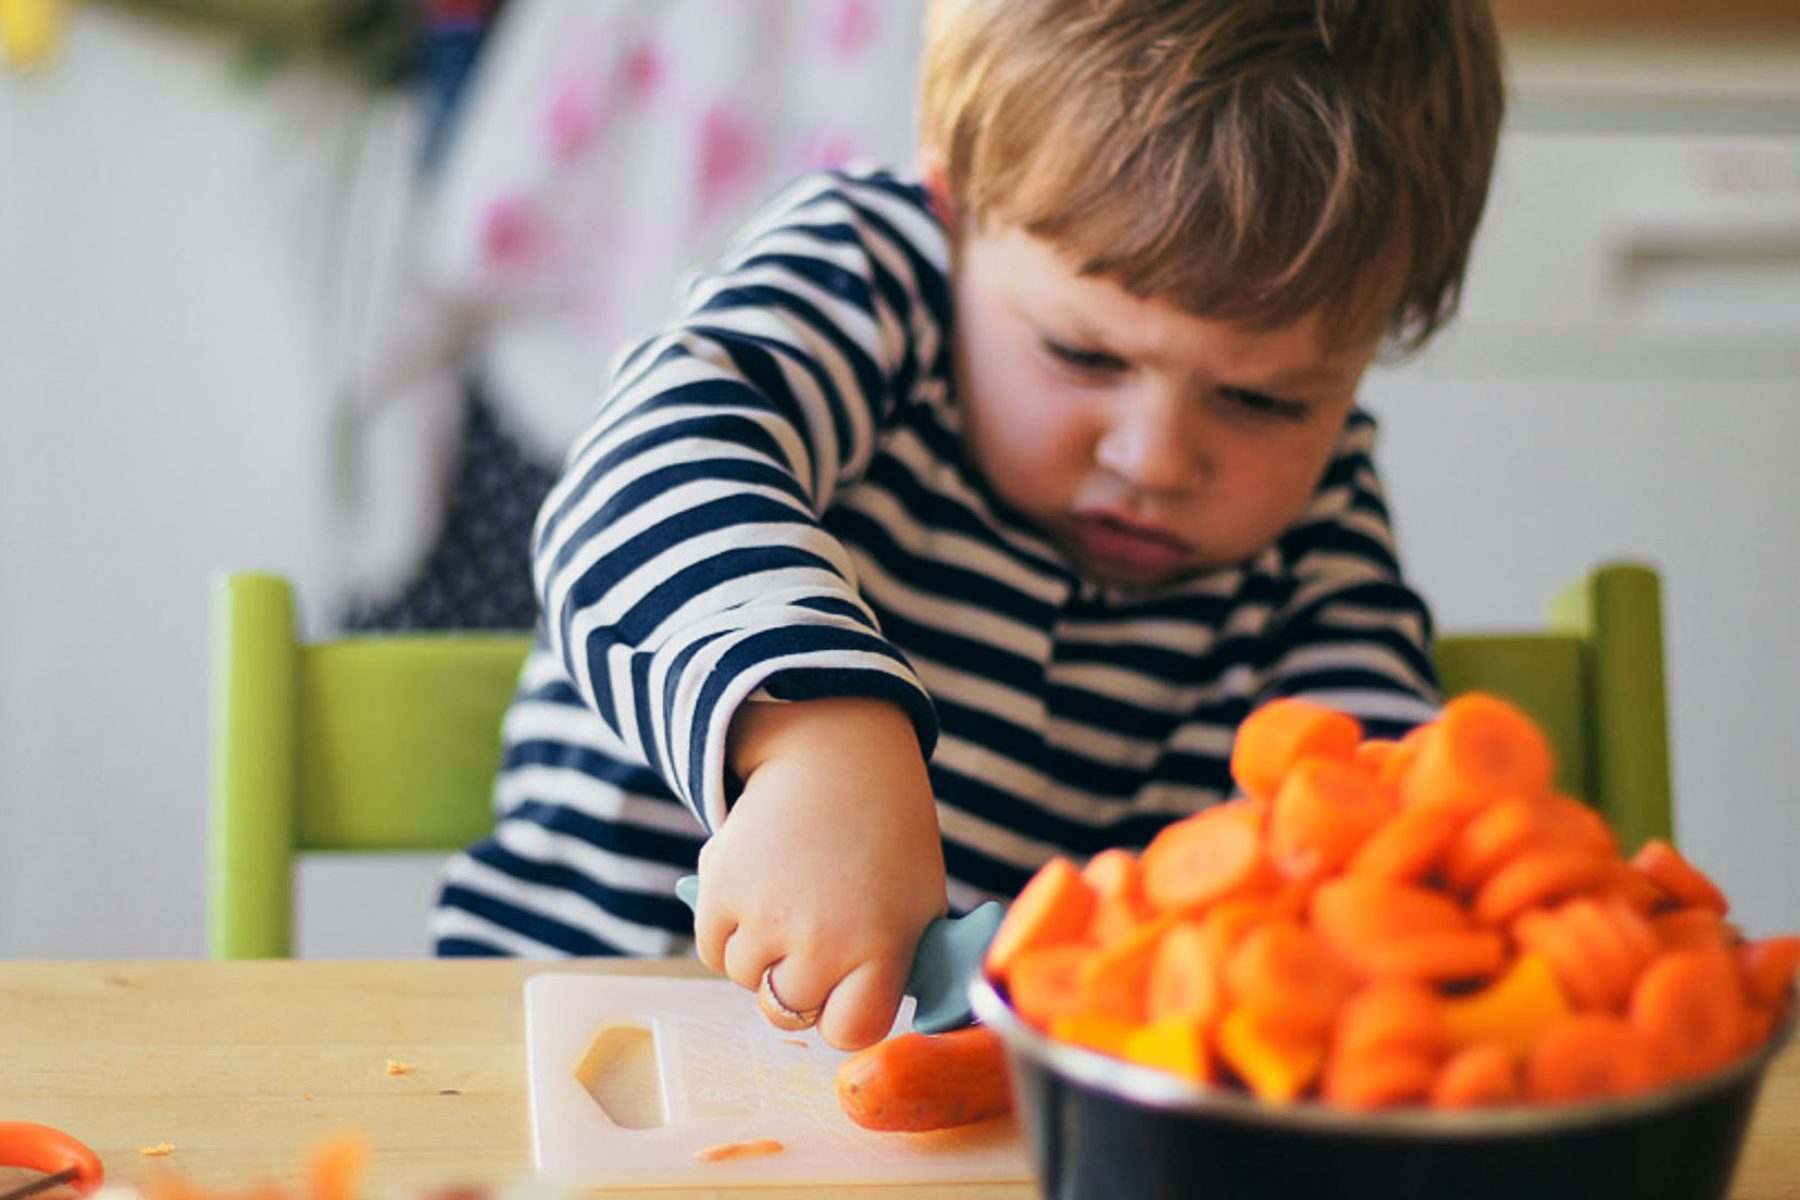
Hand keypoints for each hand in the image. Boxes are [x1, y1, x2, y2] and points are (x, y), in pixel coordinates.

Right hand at [694, 697, 946, 1049]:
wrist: (835, 755)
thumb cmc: (884, 835)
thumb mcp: (918, 903)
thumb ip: (893, 970)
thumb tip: (860, 1021)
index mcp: (884, 947)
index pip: (850, 1031)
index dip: (844, 1014)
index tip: (847, 991)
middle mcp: (824, 941)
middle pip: (788, 1011)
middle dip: (798, 983)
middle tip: (814, 934)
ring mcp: (767, 919)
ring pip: (745, 979)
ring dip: (760, 952)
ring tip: (789, 897)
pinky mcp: (719, 892)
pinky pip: (712, 949)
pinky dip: (728, 930)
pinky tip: (758, 887)